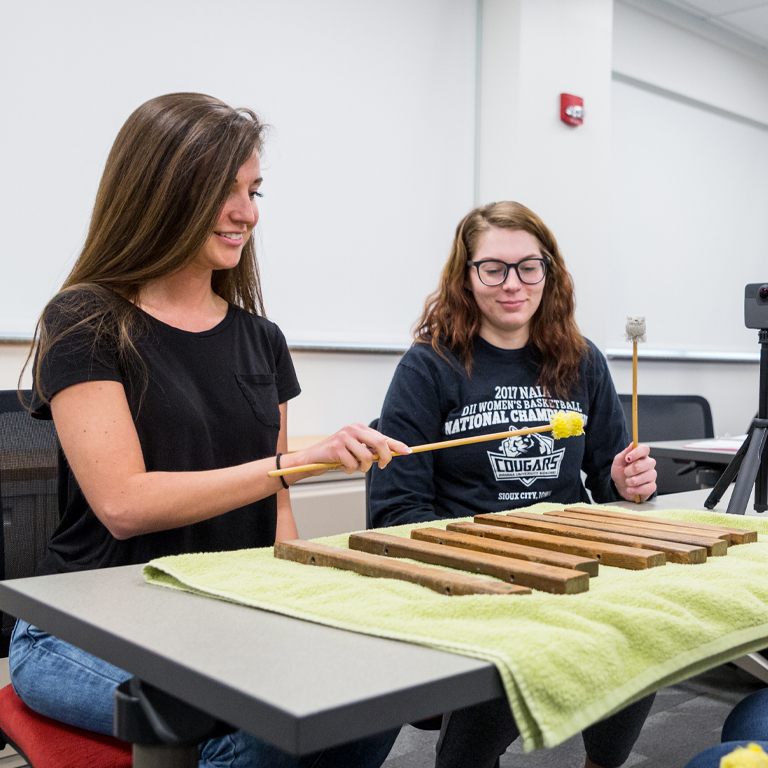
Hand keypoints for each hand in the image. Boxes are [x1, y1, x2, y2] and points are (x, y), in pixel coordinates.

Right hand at [281, 423, 410, 477]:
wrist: (312, 458)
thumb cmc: (336, 456)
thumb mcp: (355, 451)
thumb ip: (370, 451)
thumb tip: (388, 456)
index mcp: (359, 428)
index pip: (382, 436)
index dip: (396, 445)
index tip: (408, 451)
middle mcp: (353, 429)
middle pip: (380, 444)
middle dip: (385, 458)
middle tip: (381, 466)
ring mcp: (344, 437)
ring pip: (367, 457)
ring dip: (363, 467)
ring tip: (354, 467)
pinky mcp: (337, 447)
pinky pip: (352, 464)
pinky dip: (349, 470)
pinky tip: (341, 466)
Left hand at [611, 443, 656, 501]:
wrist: (621, 487)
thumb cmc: (620, 472)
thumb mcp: (618, 462)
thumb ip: (624, 453)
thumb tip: (632, 444)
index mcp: (641, 456)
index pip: (645, 449)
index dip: (636, 453)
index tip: (627, 458)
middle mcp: (649, 464)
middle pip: (642, 464)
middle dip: (628, 471)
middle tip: (625, 473)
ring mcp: (652, 475)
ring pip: (642, 478)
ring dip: (630, 481)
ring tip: (628, 481)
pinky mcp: (652, 486)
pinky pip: (645, 488)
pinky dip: (634, 490)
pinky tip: (631, 488)